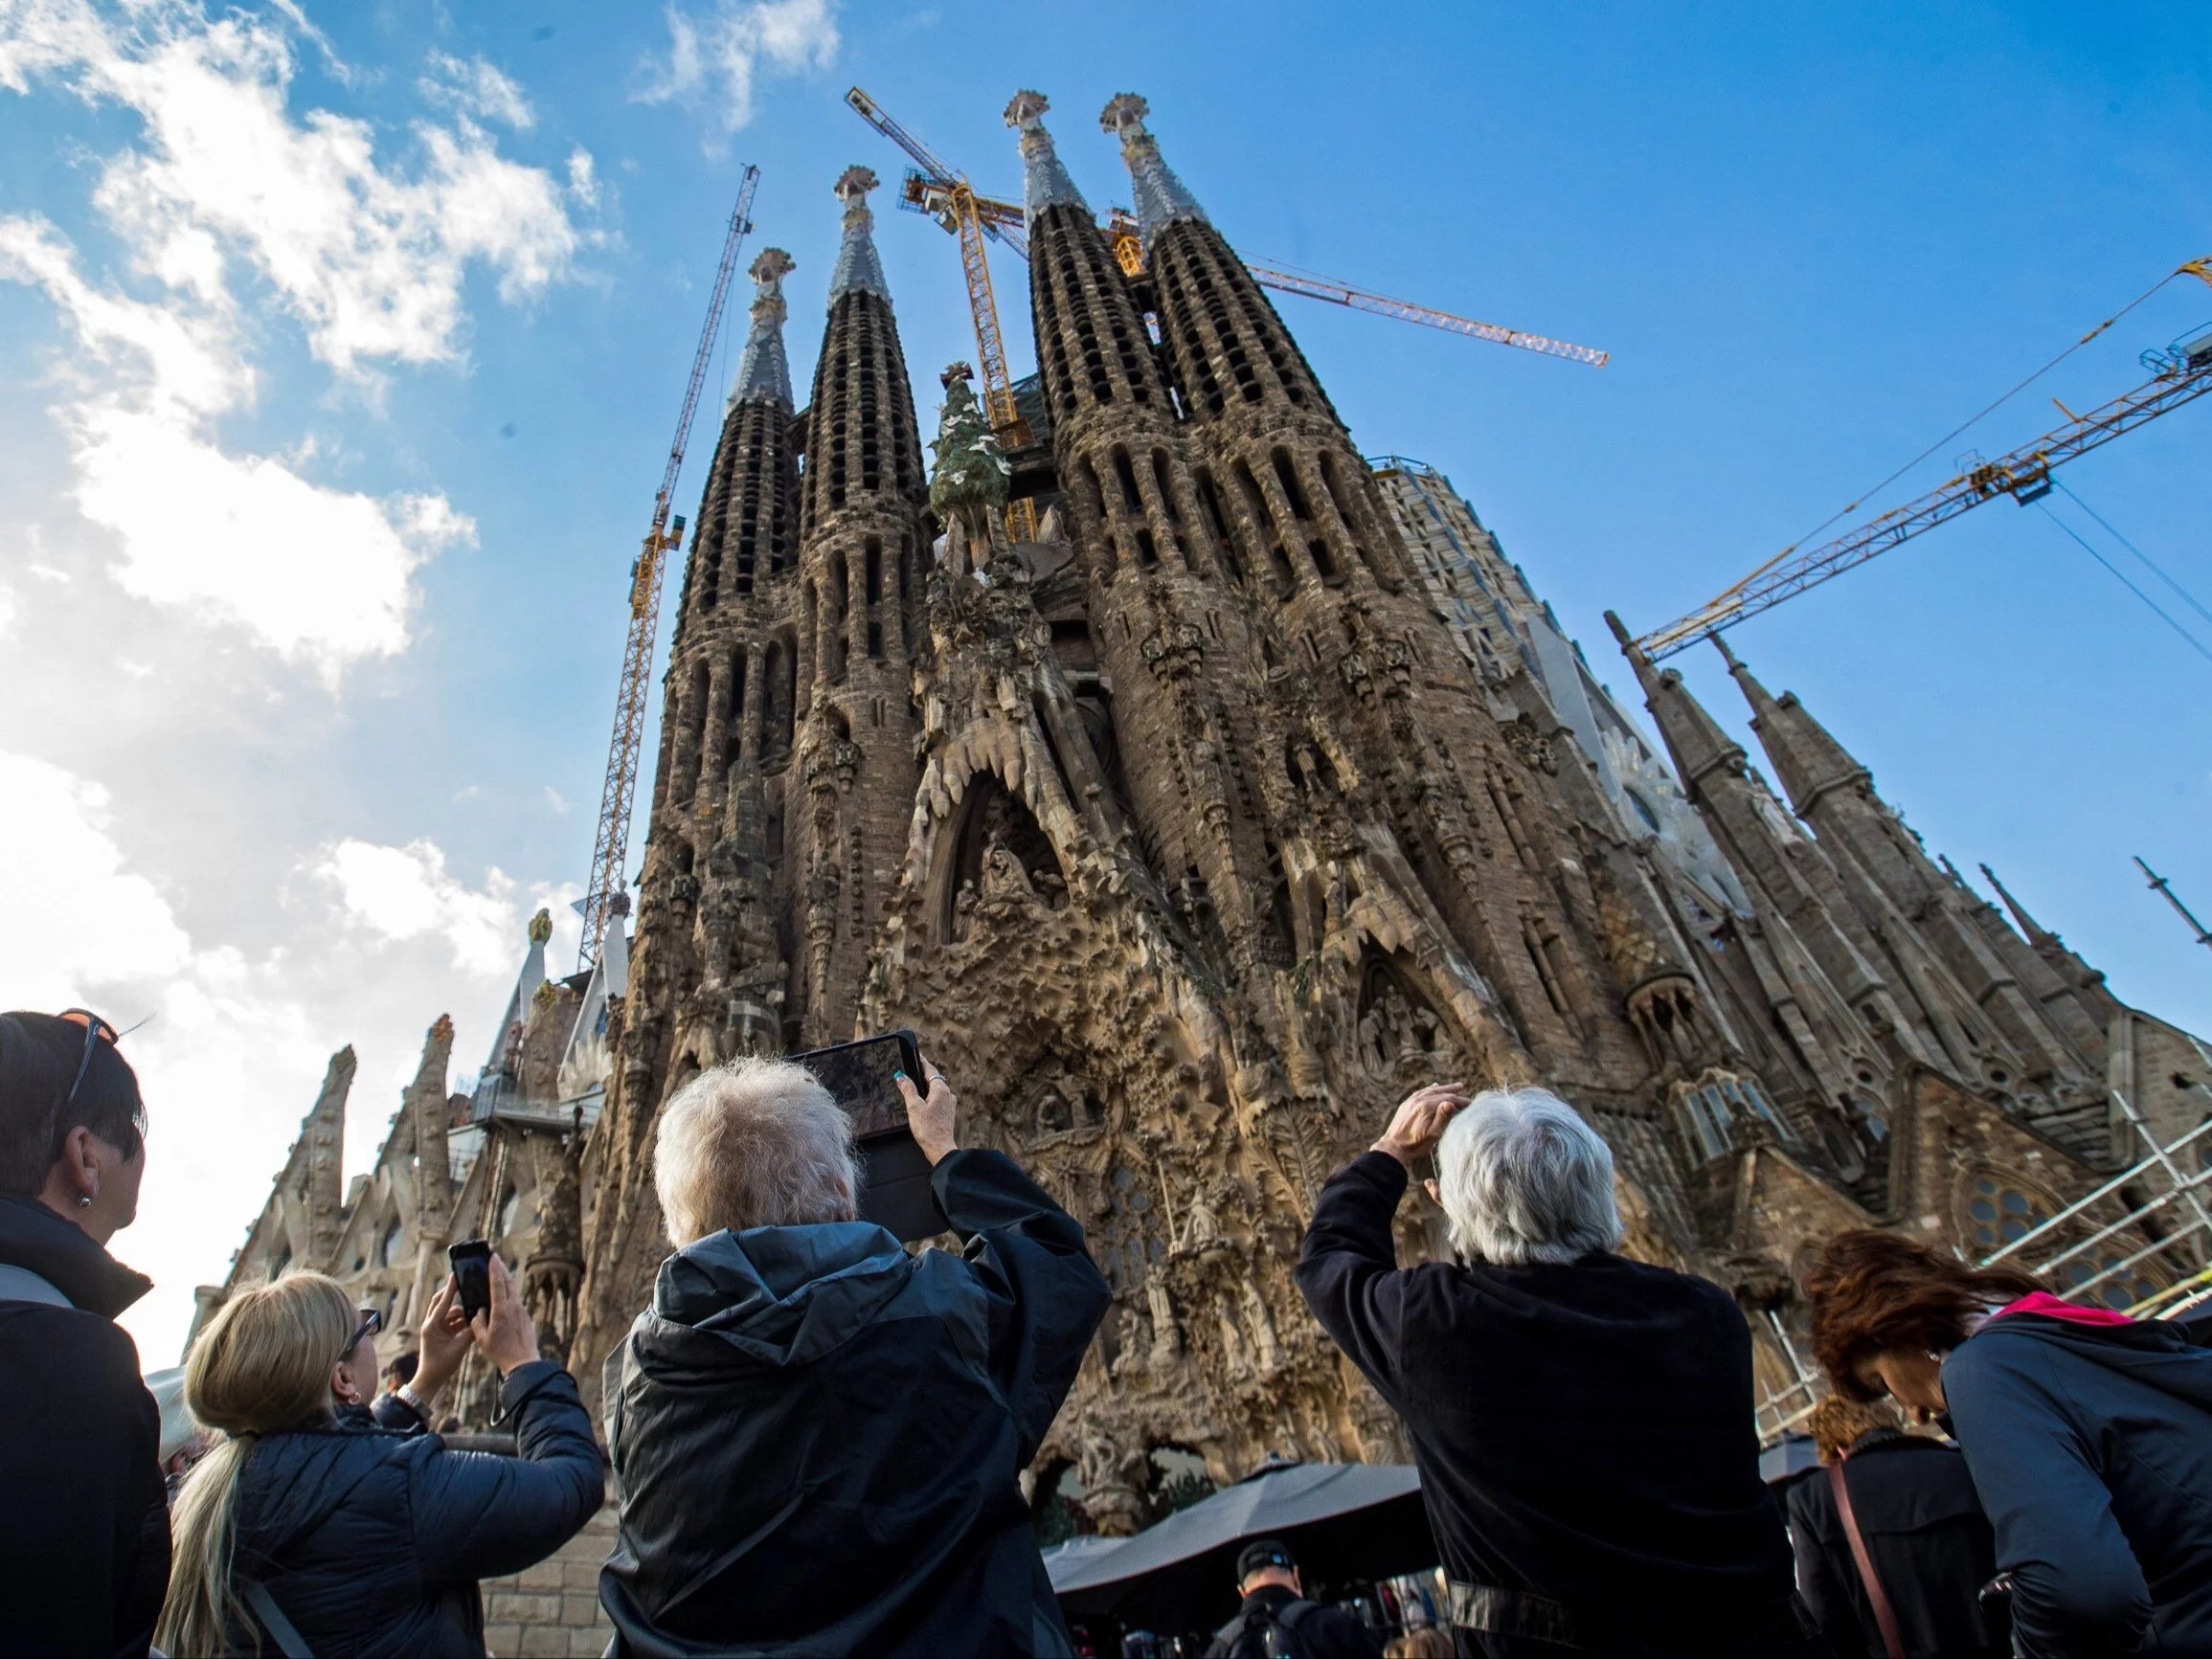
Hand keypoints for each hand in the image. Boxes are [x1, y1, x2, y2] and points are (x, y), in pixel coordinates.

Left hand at [411, 1276, 471, 1399]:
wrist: (430, 1380)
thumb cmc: (441, 1366)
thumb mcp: (459, 1348)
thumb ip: (470, 1332)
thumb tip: (480, 1319)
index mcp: (431, 1326)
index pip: (442, 1303)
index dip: (450, 1289)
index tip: (455, 1275)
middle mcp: (431, 1324)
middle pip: (440, 1301)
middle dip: (451, 1293)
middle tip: (463, 1283)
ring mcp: (434, 1328)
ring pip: (448, 1311)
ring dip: (460, 1311)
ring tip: (474, 1311)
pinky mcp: (439, 1333)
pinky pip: (451, 1320)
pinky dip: (460, 1319)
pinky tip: (471, 1321)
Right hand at [470, 1253, 539, 1375]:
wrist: (524, 1363)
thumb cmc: (501, 1352)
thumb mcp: (482, 1339)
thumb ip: (478, 1322)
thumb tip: (479, 1311)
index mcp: (501, 1310)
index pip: (498, 1283)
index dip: (495, 1269)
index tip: (493, 1257)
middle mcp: (514, 1306)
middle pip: (508, 1282)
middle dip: (501, 1269)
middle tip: (495, 1259)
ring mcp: (522, 1310)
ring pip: (514, 1290)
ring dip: (506, 1279)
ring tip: (499, 1272)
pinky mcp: (526, 1316)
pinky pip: (517, 1299)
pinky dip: (510, 1292)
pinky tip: (505, 1294)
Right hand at [895, 1051, 958, 1164]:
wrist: (940, 1149)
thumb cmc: (928, 1129)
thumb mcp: (914, 1107)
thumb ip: (908, 1090)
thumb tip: (901, 1077)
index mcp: (941, 1090)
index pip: (930, 1070)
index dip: (922, 1062)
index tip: (917, 1054)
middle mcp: (948, 1095)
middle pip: (934, 1079)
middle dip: (923, 1074)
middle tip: (913, 1067)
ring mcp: (949, 1105)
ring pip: (936, 1090)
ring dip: (926, 1085)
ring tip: (915, 1083)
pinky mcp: (947, 1114)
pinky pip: (938, 1099)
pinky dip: (929, 1096)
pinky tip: (923, 1101)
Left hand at [1373, 1083, 1469, 1168]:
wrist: (1393, 1147)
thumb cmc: (1415, 1144)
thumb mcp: (1432, 1135)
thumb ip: (1442, 1118)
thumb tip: (1450, 1102)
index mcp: (1426, 1106)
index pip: (1447, 1099)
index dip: (1460, 1100)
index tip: (1470, 1102)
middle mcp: (1418, 1100)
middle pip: (1438, 1092)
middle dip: (1452, 1090)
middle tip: (1462, 1087)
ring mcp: (1410, 1101)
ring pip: (1429, 1091)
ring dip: (1441, 1088)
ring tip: (1451, 1087)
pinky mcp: (1405, 1105)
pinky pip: (1419, 1093)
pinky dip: (1429, 1090)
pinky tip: (1432, 1088)